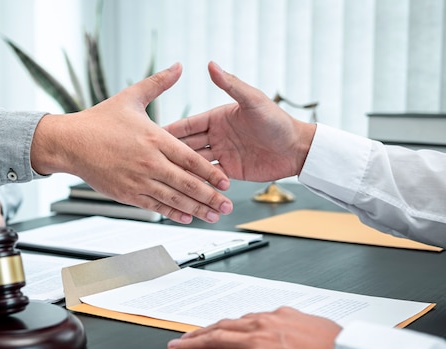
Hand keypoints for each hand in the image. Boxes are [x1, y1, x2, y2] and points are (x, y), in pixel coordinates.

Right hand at [30, 63, 232, 223]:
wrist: (69, 142)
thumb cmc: (98, 120)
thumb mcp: (131, 97)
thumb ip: (159, 83)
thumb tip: (179, 66)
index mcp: (154, 138)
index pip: (190, 159)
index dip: (211, 172)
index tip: (227, 182)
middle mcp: (149, 162)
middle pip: (187, 183)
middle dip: (210, 196)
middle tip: (228, 206)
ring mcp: (137, 180)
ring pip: (173, 199)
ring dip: (196, 209)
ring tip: (213, 216)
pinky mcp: (126, 193)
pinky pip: (154, 206)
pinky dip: (172, 213)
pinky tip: (187, 218)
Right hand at [165, 62, 316, 181]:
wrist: (297, 149)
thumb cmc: (277, 121)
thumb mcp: (253, 101)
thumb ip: (231, 85)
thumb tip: (211, 65)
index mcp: (217, 118)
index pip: (188, 124)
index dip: (170, 130)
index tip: (151, 135)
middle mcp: (216, 135)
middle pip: (187, 144)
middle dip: (169, 151)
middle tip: (149, 159)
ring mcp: (222, 154)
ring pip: (195, 162)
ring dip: (181, 168)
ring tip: (162, 176)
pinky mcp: (229, 172)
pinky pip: (209, 177)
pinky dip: (197, 181)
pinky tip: (183, 186)